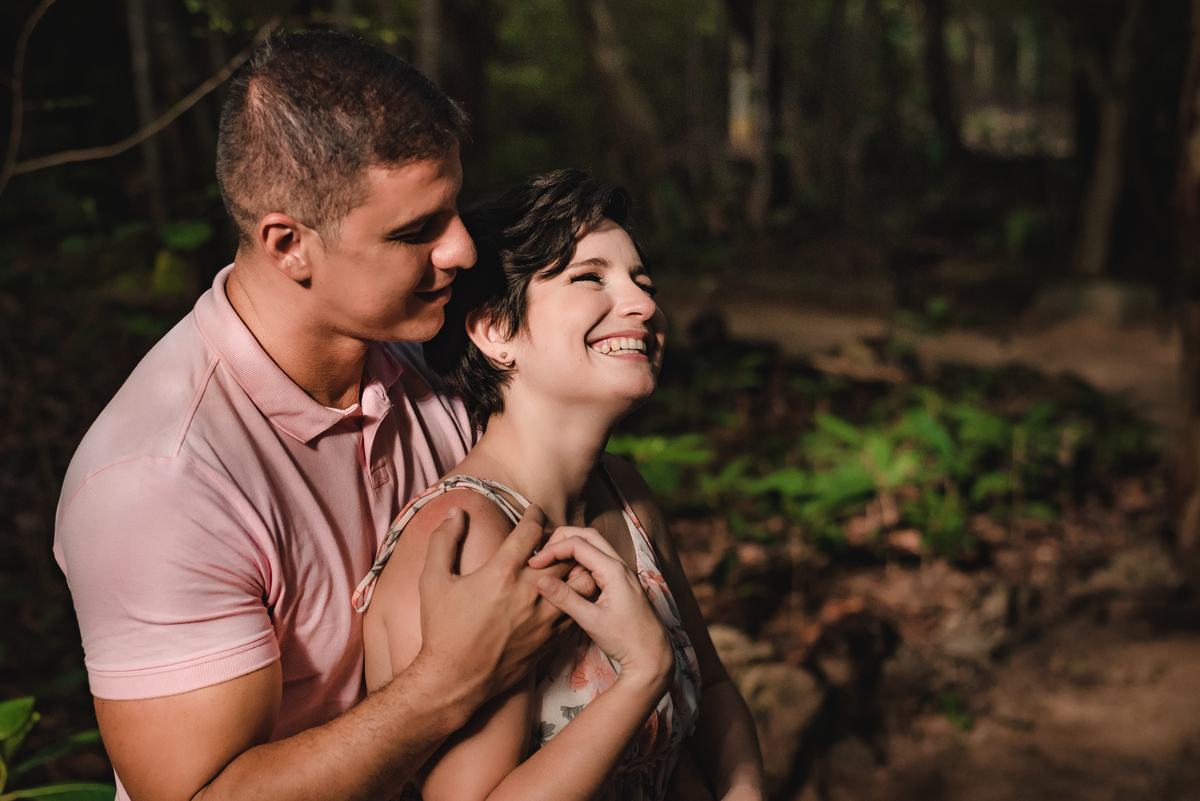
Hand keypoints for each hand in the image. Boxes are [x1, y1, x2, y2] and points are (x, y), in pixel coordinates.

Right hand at [417, 504, 567, 702]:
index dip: (535, 514)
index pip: (532, 530)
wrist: (454, 680)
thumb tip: (457, 512)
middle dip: (558, 540)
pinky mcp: (551, 637)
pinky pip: (577, 609)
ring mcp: (544, 617)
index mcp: (501, 573)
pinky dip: (576, 596)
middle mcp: (529, 592)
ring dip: (574, 567)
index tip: (534, 511)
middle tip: (550, 538)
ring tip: (562, 564)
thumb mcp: (433, 580)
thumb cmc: (442, 630)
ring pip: (579, 581)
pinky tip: (563, 592)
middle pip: (562, 553)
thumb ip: (443, 540)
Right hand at [527, 529, 672, 693]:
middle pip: (588, 536)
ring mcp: (623, 573)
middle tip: (541, 554)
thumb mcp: (591, 620)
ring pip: (595, 547)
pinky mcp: (622, 583)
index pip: (577, 544)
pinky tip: (569, 578)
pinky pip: (600, 562)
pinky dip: (581, 562)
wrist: (652, 656)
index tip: (533, 564)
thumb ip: (566, 598)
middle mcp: (620, 565)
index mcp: (614, 570)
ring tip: (551, 565)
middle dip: (562, 539)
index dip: (552, 550)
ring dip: (572, 550)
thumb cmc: (625, 640)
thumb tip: (540, 580)